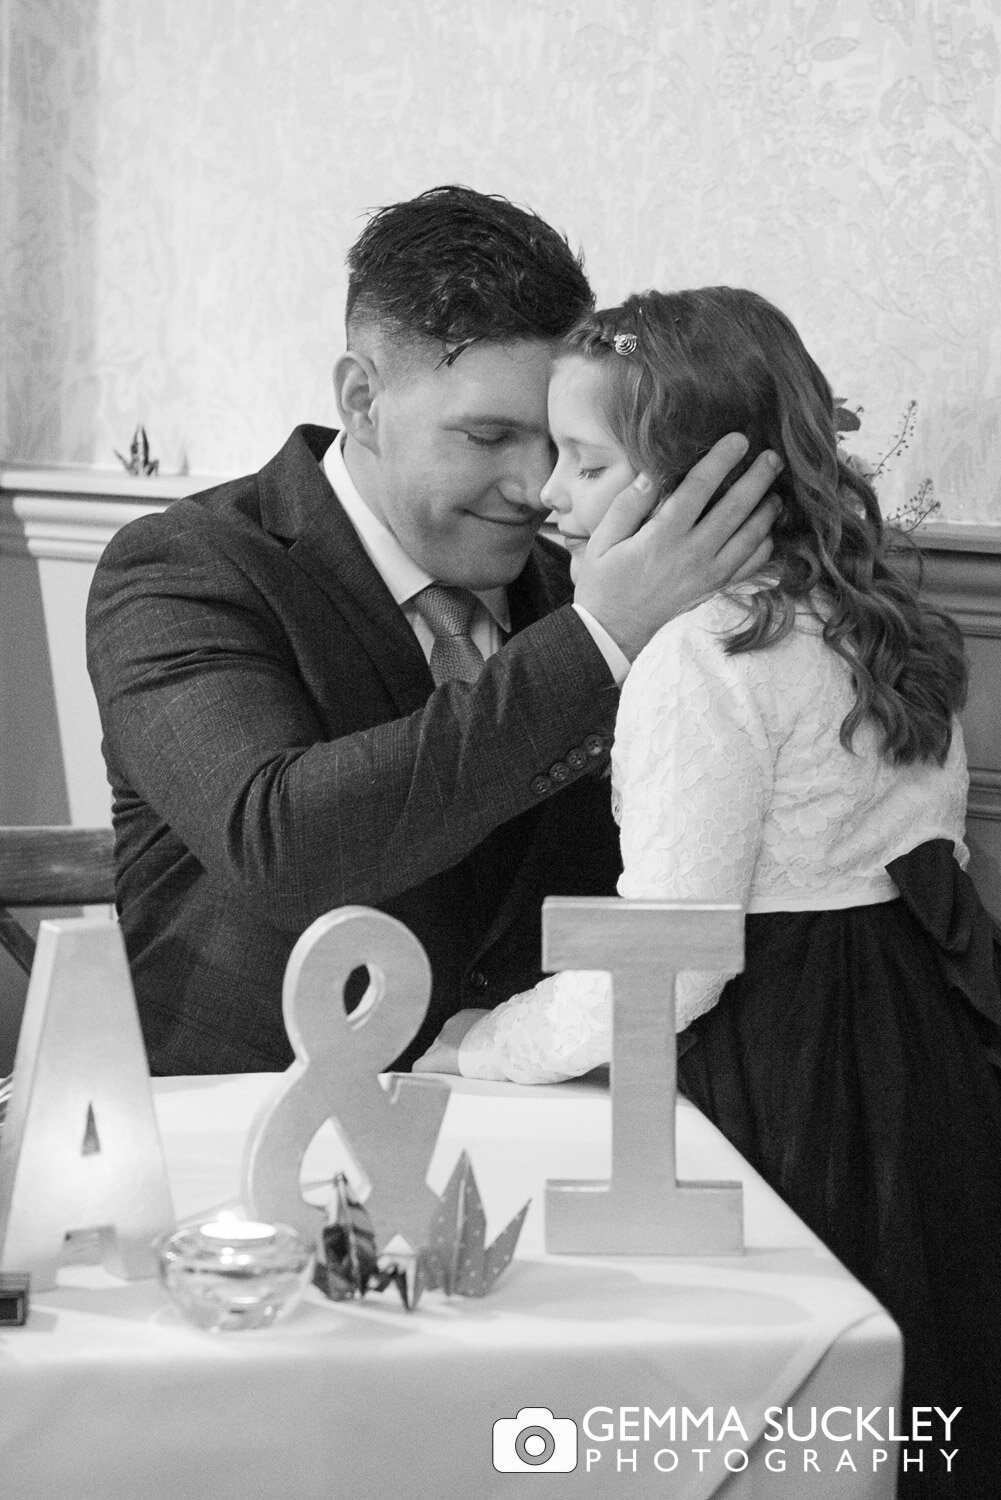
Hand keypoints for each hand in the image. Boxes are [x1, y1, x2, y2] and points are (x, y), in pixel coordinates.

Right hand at [411, 1008, 489, 1074]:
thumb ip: (453, 1075)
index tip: (430, 1078)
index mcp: (442, 1057)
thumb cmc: (494, 1061)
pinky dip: (461, 1032)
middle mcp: (444, 1039)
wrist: (510, 1036)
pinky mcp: (462, 1014)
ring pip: (443, 1038)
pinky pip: (455, 1026)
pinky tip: (475, 1037)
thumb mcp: (470, 1077)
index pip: (420, 1067)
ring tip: (469, 1052)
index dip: (424, 1074)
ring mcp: (452, 1024)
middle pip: (431, 1052)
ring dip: (451, 1045)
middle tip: (455, 1068)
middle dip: (439, 1059)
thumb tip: (450, 1080)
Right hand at [573, 434, 781, 660]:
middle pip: (735, 509)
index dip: (721, 460)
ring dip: (767, 511)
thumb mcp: (602, 541)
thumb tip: (651, 475)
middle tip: (773, 457)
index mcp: (662, 536)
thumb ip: (627, 506)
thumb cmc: (604, 582)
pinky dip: (764, 547)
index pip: (699, 489)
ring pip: (750, 538)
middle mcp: (691, 554)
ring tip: (776, 491)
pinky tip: (767, 532)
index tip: (739, 440)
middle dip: (757, 479)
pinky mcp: (714, 589)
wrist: (613, 632)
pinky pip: (749, 567)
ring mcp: (707, 574)